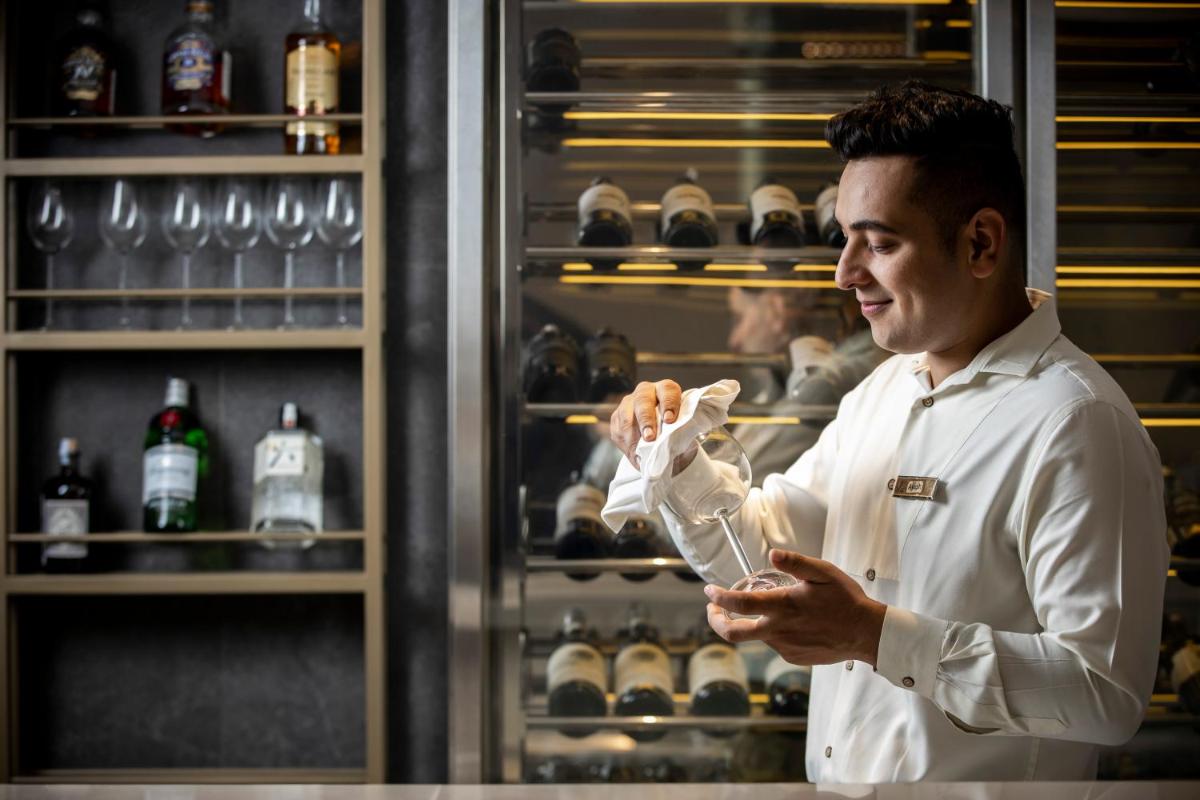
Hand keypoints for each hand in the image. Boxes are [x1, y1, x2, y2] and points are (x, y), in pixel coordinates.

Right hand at [609, 379, 681, 467]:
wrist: (662, 442)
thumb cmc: (675, 433)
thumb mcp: (683, 432)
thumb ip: (681, 434)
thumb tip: (675, 444)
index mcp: (666, 390)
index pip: (667, 390)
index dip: (668, 403)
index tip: (669, 420)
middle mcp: (646, 392)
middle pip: (642, 400)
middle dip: (646, 420)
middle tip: (650, 437)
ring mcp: (629, 403)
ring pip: (626, 415)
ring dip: (632, 434)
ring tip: (639, 451)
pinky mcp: (617, 417)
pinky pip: (618, 429)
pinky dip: (626, 444)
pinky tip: (634, 454)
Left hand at [704, 548, 886, 666]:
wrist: (866, 634)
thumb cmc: (846, 600)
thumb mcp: (823, 572)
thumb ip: (796, 563)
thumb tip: (773, 553)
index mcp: (783, 606)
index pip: (739, 604)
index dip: (719, 597)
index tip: (710, 591)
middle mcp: (779, 630)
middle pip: (733, 633)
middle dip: (716, 621)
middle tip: (713, 609)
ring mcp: (785, 646)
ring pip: (756, 636)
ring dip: (751, 623)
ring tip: (765, 608)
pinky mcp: (793, 657)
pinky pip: (774, 644)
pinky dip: (772, 632)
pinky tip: (790, 623)